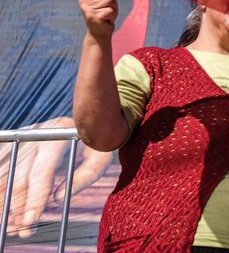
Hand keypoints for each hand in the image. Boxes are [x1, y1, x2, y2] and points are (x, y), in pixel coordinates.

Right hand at [0, 119, 112, 236]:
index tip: (32, 219)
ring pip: (5, 176)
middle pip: (19, 178)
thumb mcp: (101, 157)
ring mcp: (22, 138)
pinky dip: (2, 192)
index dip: (35, 197)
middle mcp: (35, 135)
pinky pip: (2, 169)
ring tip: (14, 224)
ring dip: (6, 203)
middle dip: (19, 207)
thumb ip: (84, 176)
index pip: (41, 171)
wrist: (89, 118)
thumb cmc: (97, 142)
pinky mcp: (15, 142)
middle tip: (24, 228)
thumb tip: (57, 199)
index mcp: (58, 135)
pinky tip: (7, 210)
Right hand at [78, 0, 117, 39]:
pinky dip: (113, 14)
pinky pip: (110, 10)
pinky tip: (108, 19)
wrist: (99, 31)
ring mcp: (88, 9)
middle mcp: (84, 1)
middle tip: (112, 3)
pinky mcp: (94, 17)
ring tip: (108, 12)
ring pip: (109, 0)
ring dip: (114, 7)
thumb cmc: (103, 12)